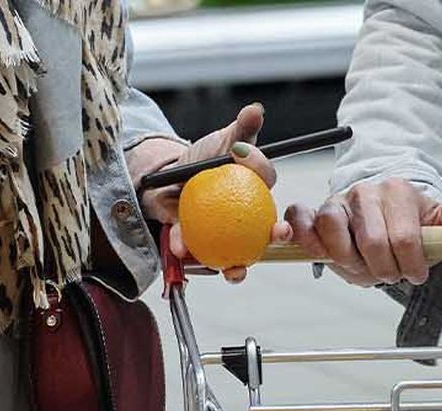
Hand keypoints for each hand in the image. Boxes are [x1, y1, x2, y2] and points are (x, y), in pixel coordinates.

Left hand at [134, 103, 290, 281]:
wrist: (162, 183)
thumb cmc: (198, 163)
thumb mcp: (219, 143)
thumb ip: (240, 130)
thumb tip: (256, 109)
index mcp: (255, 190)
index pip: (266, 178)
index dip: (261, 169)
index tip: (241, 153)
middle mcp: (248, 219)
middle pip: (267, 232)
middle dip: (278, 235)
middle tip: (279, 232)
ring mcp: (227, 239)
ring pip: (239, 258)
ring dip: (238, 268)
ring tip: (235, 270)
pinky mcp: (201, 249)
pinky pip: (197, 256)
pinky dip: (187, 250)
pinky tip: (180, 247)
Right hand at [284, 180, 441, 287]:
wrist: (383, 213)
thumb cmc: (409, 222)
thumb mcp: (440, 218)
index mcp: (397, 191)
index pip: (404, 238)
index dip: (410, 265)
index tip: (415, 273)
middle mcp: (365, 193)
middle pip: (371, 242)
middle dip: (383, 269)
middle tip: (390, 273)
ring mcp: (337, 202)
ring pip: (332, 230)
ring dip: (349, 261)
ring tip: (362, 267)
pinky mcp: (313, 213)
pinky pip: (299, 219)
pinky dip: (304, 237)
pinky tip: (320, 252)